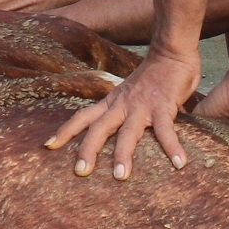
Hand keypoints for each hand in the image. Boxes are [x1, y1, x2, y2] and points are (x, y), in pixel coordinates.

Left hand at [45, 48, 199, 179]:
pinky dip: (172, 147)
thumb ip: (125, 112)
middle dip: (87, 150)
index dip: (65, 131)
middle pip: (98, 128)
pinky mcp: (163, 106)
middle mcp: (122, 105)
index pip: (83, 116)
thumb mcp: (129, 93)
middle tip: (80, 172)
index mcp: (112, 102)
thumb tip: (125, 134)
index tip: (48, 146)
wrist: (170, 52)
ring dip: (123, 155)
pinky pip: (166, 130)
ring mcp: (142, 106)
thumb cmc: (152, 76)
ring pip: (128, 133)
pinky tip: (180, 163)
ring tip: (120, 176)